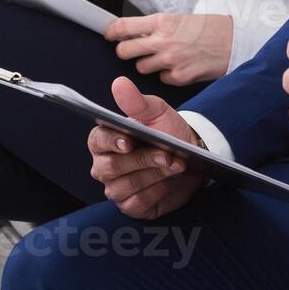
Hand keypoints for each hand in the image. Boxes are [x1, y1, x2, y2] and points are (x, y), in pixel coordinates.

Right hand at [88, 77, 205, 218]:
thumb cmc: (167, 131)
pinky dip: (156, 193)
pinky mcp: (131, 206)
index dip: (111, 142)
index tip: (128, 142)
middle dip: (142, 160)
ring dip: (154, 175)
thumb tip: (119, 83)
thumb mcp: (156, 112)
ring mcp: (116, 188)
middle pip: (112, 167)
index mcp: (104, 140)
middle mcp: (104, 166)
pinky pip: (138, 203)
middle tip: (166, 154)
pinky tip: (169, 183)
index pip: (98, 141)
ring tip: (175, 165)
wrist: (190, 156)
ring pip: (126, 186)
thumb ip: (137, 101)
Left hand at [106, 13, 232, 85]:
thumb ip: (158, 27)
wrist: (234, 42)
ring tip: (164, 56)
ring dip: (148, 63)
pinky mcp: (179, 77)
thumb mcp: (181, 19)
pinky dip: (167, 74)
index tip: (109, 34)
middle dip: (125, 51)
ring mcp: (170, 61)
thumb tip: (136, 33)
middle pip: (125, 51)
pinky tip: (179, 66)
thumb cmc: (209, 28)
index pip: (124, 27)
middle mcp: (162, 41)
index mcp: (162, 22)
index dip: (112, 31)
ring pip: (141, 68)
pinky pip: (162, 78)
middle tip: (130, 49)